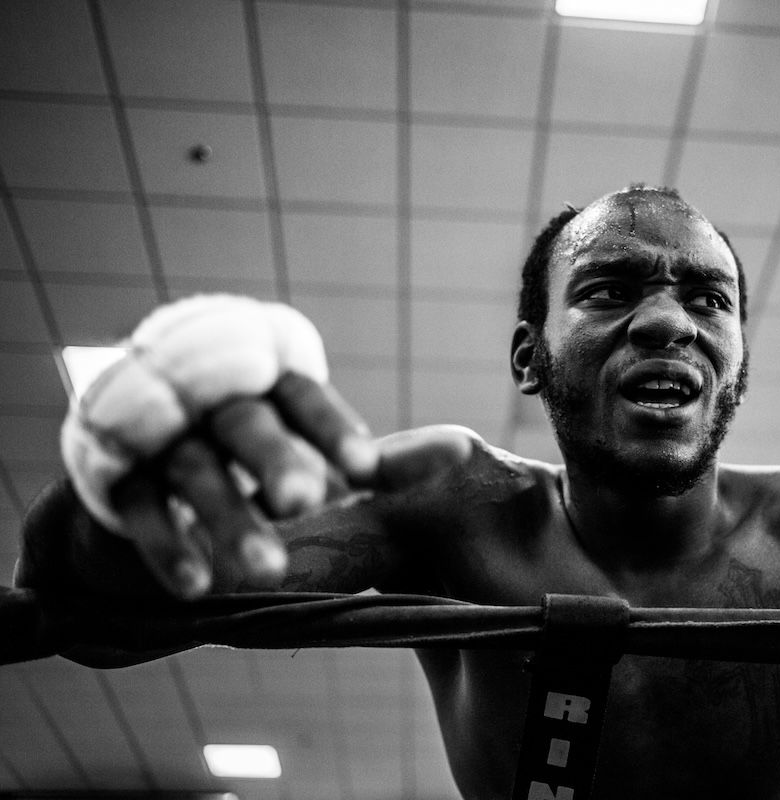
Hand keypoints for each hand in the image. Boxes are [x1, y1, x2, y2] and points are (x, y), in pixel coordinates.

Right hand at [111, 373, 379, 597]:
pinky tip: (197, 586)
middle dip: (276, 459)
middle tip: (306, 501)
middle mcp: (211, 401)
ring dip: (228, 516)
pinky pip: (140, 509)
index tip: (367, 471)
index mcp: (264, 384)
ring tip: (266, 570)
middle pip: (246, 423)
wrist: (138, 469)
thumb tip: (464, 454)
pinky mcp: (115, 477)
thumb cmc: (256, 458)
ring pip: (194, 469)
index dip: (331, 428)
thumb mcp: (311, 453)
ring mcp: (159, 437)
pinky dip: (167, 545)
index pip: (301, 395)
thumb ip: (380, 461)